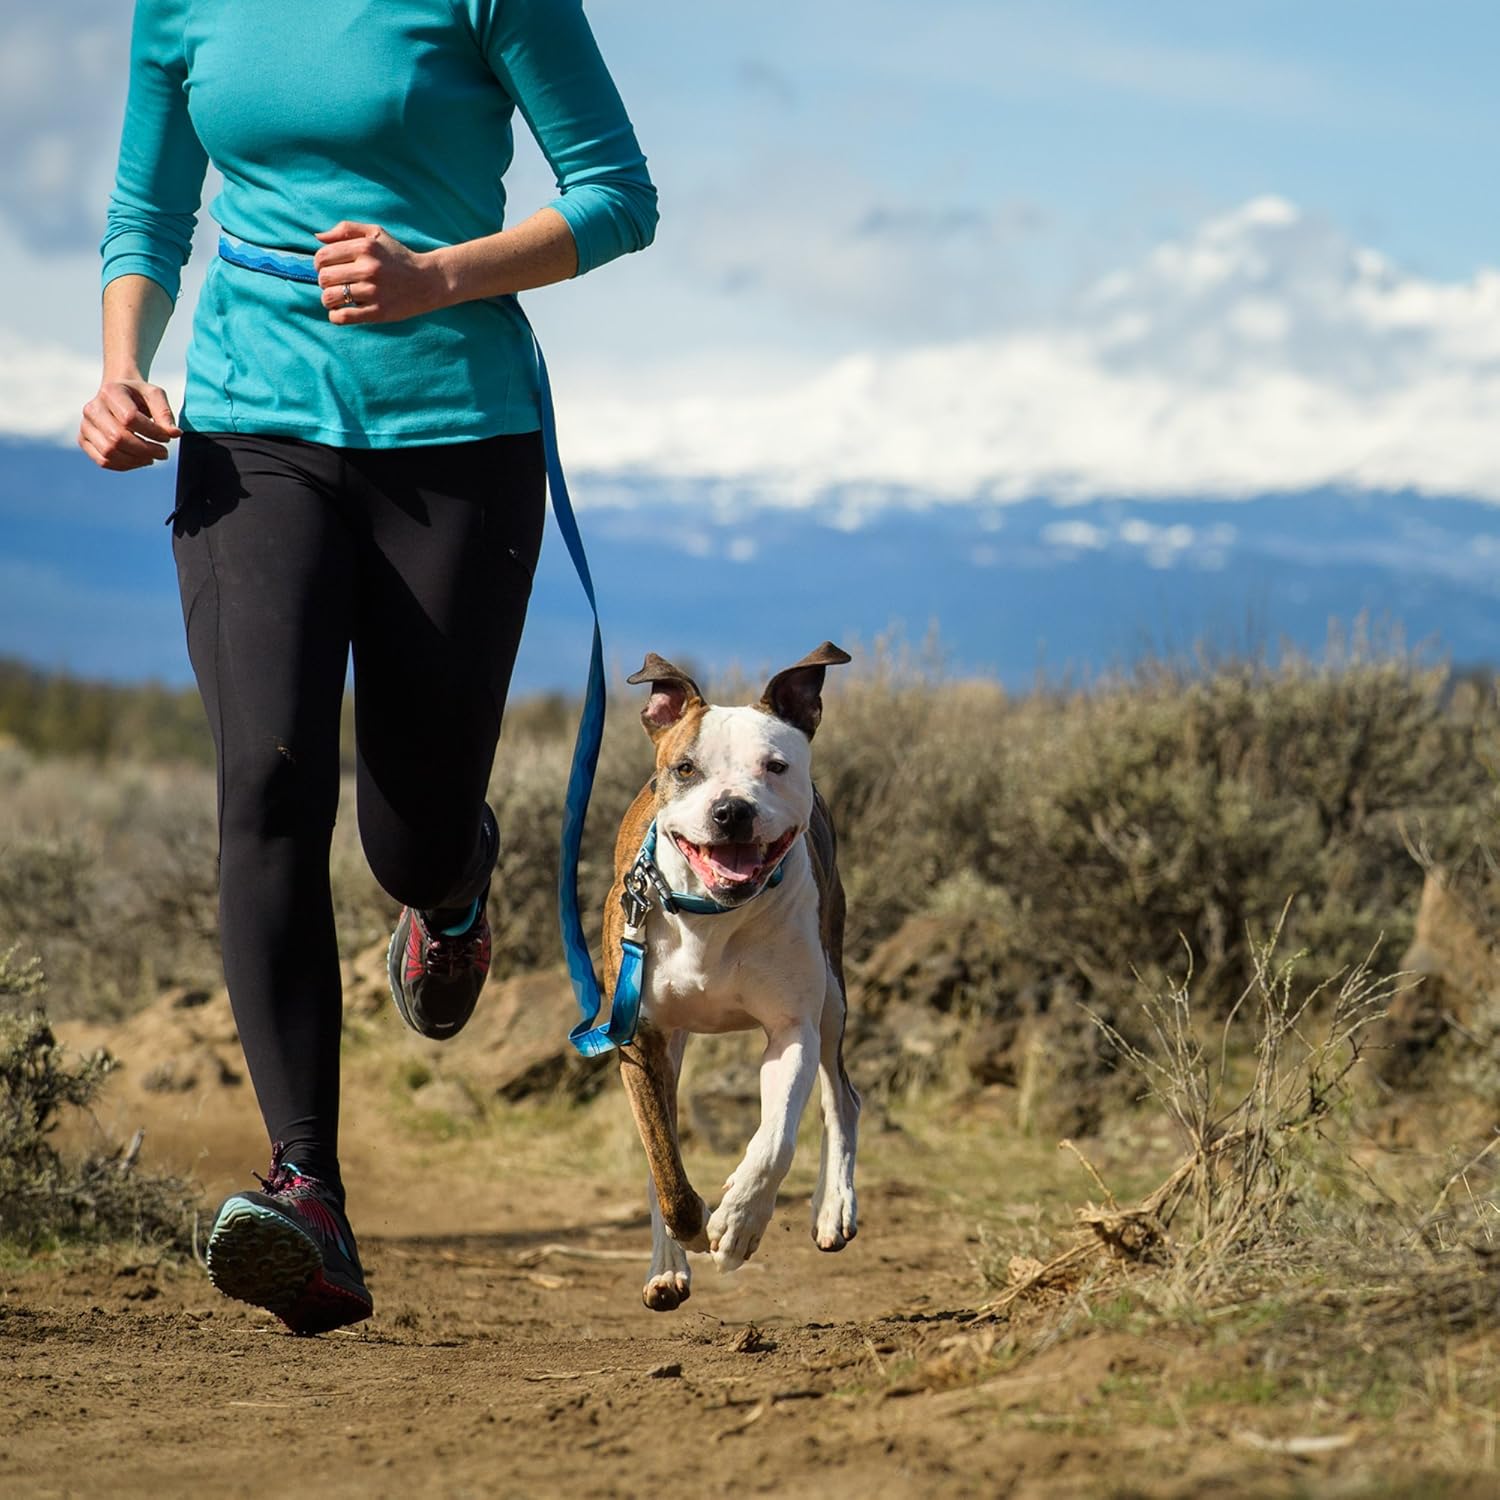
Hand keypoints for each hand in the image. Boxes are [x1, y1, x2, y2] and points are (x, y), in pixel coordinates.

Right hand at [77, 379, 180, 470]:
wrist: (119, 396)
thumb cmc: (139, 396)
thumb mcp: (155, 395)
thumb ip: (165, 413)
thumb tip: (175, 433)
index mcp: (110, 392)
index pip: (130, 418)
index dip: (153, 432)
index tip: (168, 437)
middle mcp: (92, 408)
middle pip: (118, 438)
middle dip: (146, 450)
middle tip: (163, 453)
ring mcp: (86, 425)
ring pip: (109, 452)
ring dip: (136, 460)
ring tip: (152, 457)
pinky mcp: (84, 440)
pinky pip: (103, 461)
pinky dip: (125, 465)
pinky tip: (139, 460)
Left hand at [313, 221, 446, 325]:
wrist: (428, 282)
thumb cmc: (398, 257)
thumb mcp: (375, 234)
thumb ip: (346, 229)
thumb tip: (317, 237)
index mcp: (364, 247)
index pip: (322, 256)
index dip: (319, 264)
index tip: (328, 269)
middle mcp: (368, 268)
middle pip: (324, 278)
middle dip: (324, 282)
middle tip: (335, 284)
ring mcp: (373, 292)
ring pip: (330, 298)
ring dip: (329, 300)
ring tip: (338, 298)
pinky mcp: (378, 312)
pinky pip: (343, 317)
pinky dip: (336, 316)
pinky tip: (341, 312)